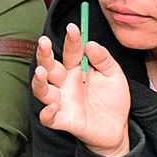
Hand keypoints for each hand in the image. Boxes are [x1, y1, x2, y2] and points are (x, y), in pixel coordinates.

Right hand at [31, 24, 130, 156]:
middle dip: (44, 54)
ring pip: (42, 91)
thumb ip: (104, 59)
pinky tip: (53, 106)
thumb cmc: (113, 100)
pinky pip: (49, 118)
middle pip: (49, 66)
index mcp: (77, 69)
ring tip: (42, 72)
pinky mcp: (64, 120)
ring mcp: (63, 101)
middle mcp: (65, 83)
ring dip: (39, 81)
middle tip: (43, 42)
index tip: (73, 27)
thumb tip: (91, 44)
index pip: (71, 51)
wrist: (118, 128)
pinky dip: (47, 113)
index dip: (71, 39)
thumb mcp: (115, 75)